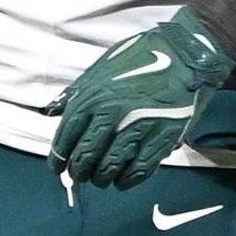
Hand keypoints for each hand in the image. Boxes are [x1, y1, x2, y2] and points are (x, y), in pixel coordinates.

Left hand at [47, 2, 235, 187]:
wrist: (185, 54)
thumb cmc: (142, 57)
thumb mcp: (102, 68)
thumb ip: (76, 93)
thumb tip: (50, 111)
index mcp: (94, 96)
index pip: (67, 135)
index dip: (59, 156)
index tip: (57, 168)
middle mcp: (112, 115)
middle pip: (85, 156)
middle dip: (79, 172)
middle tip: (80, 176)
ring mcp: (138, 128)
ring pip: (109, 168)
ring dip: (102, 178)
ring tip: (102, 178)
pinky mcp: (161, 138)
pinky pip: (139, 170)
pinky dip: (128, 181)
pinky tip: (123, 180)